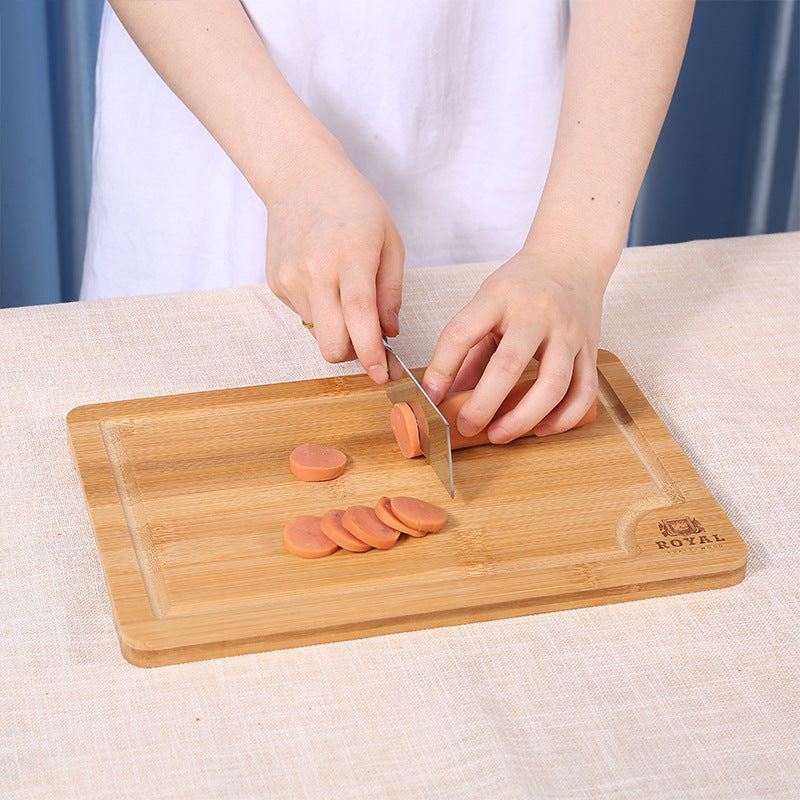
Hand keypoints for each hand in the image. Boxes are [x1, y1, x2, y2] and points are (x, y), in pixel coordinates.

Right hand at [265, 144, 403, 382]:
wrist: (299, 175)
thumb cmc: (353, 204)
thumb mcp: (389, 240)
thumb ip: (391, 291)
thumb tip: (390, 333)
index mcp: (350, 256)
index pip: (359, 318)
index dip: (371, 354)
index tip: (383, 376)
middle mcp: (316, 270)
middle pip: (331, 343)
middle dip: (352, 355)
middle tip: (368, 341)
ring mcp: (291, 278)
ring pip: (318, 333)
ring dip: (337, 328)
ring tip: (344, 292)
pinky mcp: (276, 283)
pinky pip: (304, 316)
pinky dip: (320, 311)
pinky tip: (323, 279)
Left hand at [422, 247, 606, 441]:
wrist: (572, 258)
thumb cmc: (522, 284)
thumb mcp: (487, 302)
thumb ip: (468, 348)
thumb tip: (445, 394)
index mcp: (499, 298)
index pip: (462, 333)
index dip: (441, 369)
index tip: (430, 396)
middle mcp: (536, 313)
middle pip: (509, 364)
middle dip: (483, 403)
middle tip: (467, 427)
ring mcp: (568, 331)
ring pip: (553, 383)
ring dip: (524, 417)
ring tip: (500, 434)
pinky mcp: (590, 348)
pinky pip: (584, 390)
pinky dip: (564, 416)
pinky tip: (541, 429)